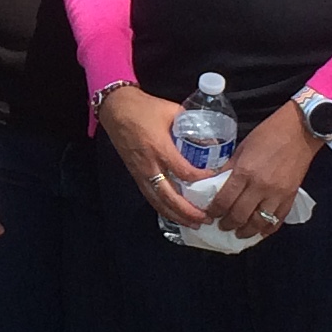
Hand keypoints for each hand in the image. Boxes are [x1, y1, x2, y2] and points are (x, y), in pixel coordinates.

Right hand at [96, 85, 196, 231]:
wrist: (115, 108)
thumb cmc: (143, 108)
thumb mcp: (171, 111)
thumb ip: (190, 124)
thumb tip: (209, 136)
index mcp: (160, 147)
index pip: (184, 171)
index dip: (201, 178)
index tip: (216, 178)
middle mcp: (149, 164)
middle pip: (169, 196)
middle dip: (188, 211)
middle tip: (206, 218)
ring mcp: (140, 172)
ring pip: (158, 201)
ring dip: (176, 215)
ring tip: (193, 223)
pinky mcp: (135, 174)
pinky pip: (150, 197)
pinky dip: (163, 209)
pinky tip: (174, 215)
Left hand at [205, 105, 315, 238]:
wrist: (300, 131)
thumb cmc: (268, 134)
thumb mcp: (242, 148)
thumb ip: (229, 168)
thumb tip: (215, 183)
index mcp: (244, 172)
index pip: (224, 200)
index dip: (214, 211)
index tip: (210, 214)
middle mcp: (260, 187)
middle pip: (239, 215)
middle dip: (227, 224)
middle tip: (221, 226)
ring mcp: (277, 194)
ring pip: (258, 223)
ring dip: (245, 232)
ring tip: (238, 233)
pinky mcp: (290, 197)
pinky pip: (277, 221)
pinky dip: (267, 230)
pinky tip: (259, 231)